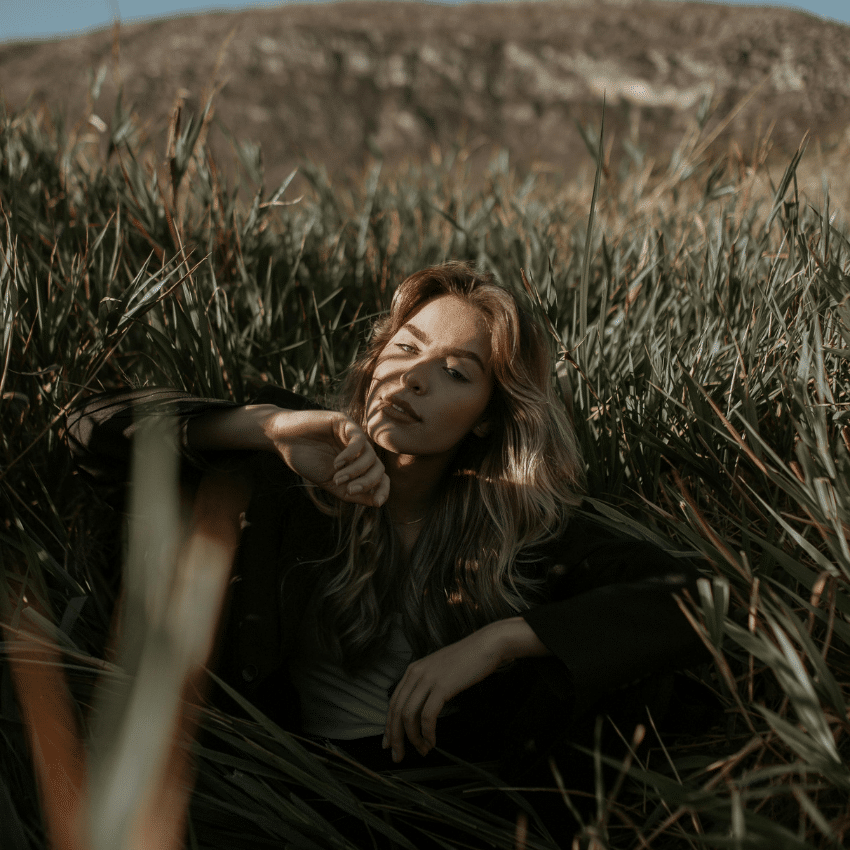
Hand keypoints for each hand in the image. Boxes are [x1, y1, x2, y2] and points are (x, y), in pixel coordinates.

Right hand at [269, 408, 388, 507]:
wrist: (283, 439)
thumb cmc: (305, 460)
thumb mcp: (329, 483)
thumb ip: (351, 493)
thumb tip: (377, 502)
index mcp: (357, 464)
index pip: (379, 476)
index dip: (383, 489)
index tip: (377, 503)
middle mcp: (359, 450)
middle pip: (378, 468)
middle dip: (368, 482)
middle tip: (350, 490)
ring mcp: (353, 435)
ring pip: (370, 456)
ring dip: (356, 471)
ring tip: (338, 478)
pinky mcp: (345, 422)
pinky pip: (359, 441)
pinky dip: (350, 455)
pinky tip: (337, 463)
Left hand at [383, 617, 550, 762]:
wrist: (486, 645)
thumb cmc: (466, 660)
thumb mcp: (439, 670)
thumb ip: (426, 685)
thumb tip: (419, 710)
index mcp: (413, 670)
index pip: (393, 702)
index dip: (389, 725)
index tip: (388, 743)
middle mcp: (415, 674)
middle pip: (396, 711)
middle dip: (395, 737)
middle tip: (398, 756)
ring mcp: (428, 679)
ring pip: (409, 716)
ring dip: (413, 738)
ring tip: (423, 750)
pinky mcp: (442, 686)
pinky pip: (428, 716)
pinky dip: (428, 733)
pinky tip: (433, 741)